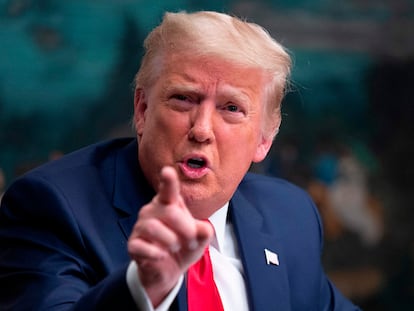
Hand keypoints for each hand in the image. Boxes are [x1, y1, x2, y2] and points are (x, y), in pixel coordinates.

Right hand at [128, 166, 213, 306]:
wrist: (168, 271)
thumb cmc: (183, 247)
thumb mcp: (198, 240)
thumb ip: (204, 232)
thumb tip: (205, 229)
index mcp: (168, 204)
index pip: (168, 190)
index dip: (168, 181)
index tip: (167, 171)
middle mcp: (152, 211)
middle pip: (169, 212)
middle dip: (185, 228)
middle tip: (192, 240)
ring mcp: (140, 227)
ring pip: (153, 228)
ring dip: (171, 241)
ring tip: (176, 247)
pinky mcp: (133, 244)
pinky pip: (141, 246)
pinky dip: (156, 253)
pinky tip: (162, 256)